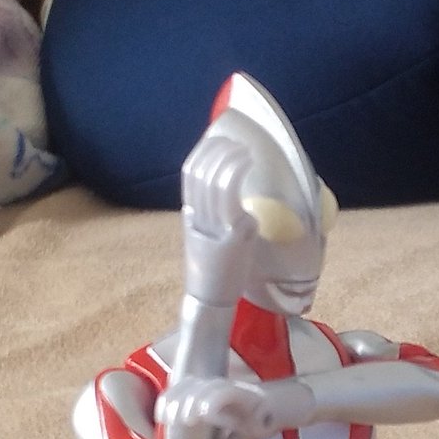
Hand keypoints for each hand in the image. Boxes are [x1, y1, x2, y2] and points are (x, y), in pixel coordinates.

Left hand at [156, 375, 316, 438]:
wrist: (300, 403)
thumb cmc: (269, 416)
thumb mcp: (246, 433)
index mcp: (221, 394)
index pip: (190, 388)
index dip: (173, 397)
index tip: (162, 416)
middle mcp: (230, 390)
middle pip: (199, 385)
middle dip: (181, 400)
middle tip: (171, 419)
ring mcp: (245, 394)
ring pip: (217, 391)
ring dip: (200, 403)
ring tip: (188, 418)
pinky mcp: (262, 404)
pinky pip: (240, 408)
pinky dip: (224, 420)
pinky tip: (211, 433)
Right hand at [180, 135, 256, 305]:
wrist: (211, 298)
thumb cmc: (216, 270)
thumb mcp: (207, 236)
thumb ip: (213, 215)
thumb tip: (231, 194)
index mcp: (189, 215)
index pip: (190, 172)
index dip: (204, 151)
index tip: (219, 140)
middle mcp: (198, 217)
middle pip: (202, 171)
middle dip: (220, 150)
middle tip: (238, 144)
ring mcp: (214, 226)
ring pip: (216, 181)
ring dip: (232, 160)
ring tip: (247, 153)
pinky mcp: (231, 237)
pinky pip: (232, 199)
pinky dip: (238, 177)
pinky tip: (249, 172)